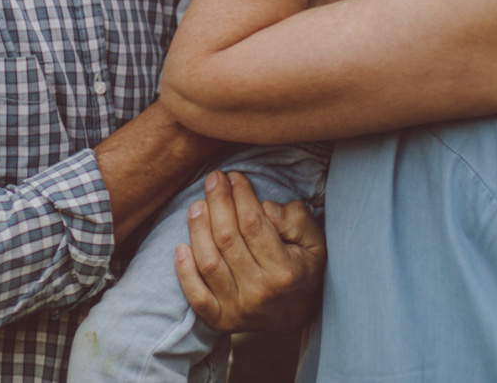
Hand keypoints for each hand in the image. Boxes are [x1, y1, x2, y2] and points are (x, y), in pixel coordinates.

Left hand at [175, 170, 325, 332]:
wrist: (297, 316)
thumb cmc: (304, 268)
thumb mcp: (315, 241)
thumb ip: (295, 220)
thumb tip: (266, 208)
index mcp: (283, 270)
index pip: (253, 224)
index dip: (240, 196)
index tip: (235, 177)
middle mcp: (258, 291)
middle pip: (227, 239)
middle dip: (218, 202)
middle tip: (214, 179)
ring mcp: (237, 308)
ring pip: (209, 263)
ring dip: (198, 229)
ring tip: (197, 204)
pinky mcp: (221, 319)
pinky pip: (197, 296)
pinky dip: (185, 272)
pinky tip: (181, 246)